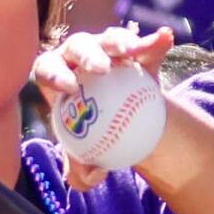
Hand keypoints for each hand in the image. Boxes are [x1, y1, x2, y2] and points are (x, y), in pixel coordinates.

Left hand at [28, 24, 176, 190]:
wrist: (123, 128)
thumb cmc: (93, 142)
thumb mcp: (85, 161)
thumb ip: (82, 173)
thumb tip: (93, 175)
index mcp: (56, 78)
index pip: (48, 70)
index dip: (54, 74)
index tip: (71, 88)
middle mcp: (78, 57)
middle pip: (79, 47)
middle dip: (89, 54)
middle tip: (103, 69)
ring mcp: (106, 49)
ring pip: (110, 40)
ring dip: (121, 42)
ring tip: (134, 52)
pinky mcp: (135, 49)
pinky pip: (144, 44)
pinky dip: (154, 41)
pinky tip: (166, 39)